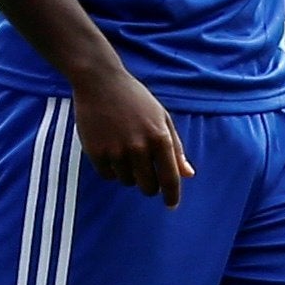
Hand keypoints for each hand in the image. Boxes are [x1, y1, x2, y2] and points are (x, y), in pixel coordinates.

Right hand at [70, 64, 195, 207]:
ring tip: (122, 150)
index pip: (170, 179)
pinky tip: (109, 150)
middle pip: (148, 186)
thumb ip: (176, 148)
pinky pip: (108, 175)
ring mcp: (116, 150)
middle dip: (148, 184)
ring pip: (127, 181)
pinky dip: (111, 169)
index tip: (171, 204)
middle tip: (143, 172)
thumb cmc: (134, 98)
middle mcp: (139, 146)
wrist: (99, 80)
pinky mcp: (96, 151)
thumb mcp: (161, 117)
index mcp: (159, 138)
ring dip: (128, 173)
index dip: (172, 196)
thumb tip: (188, 175)